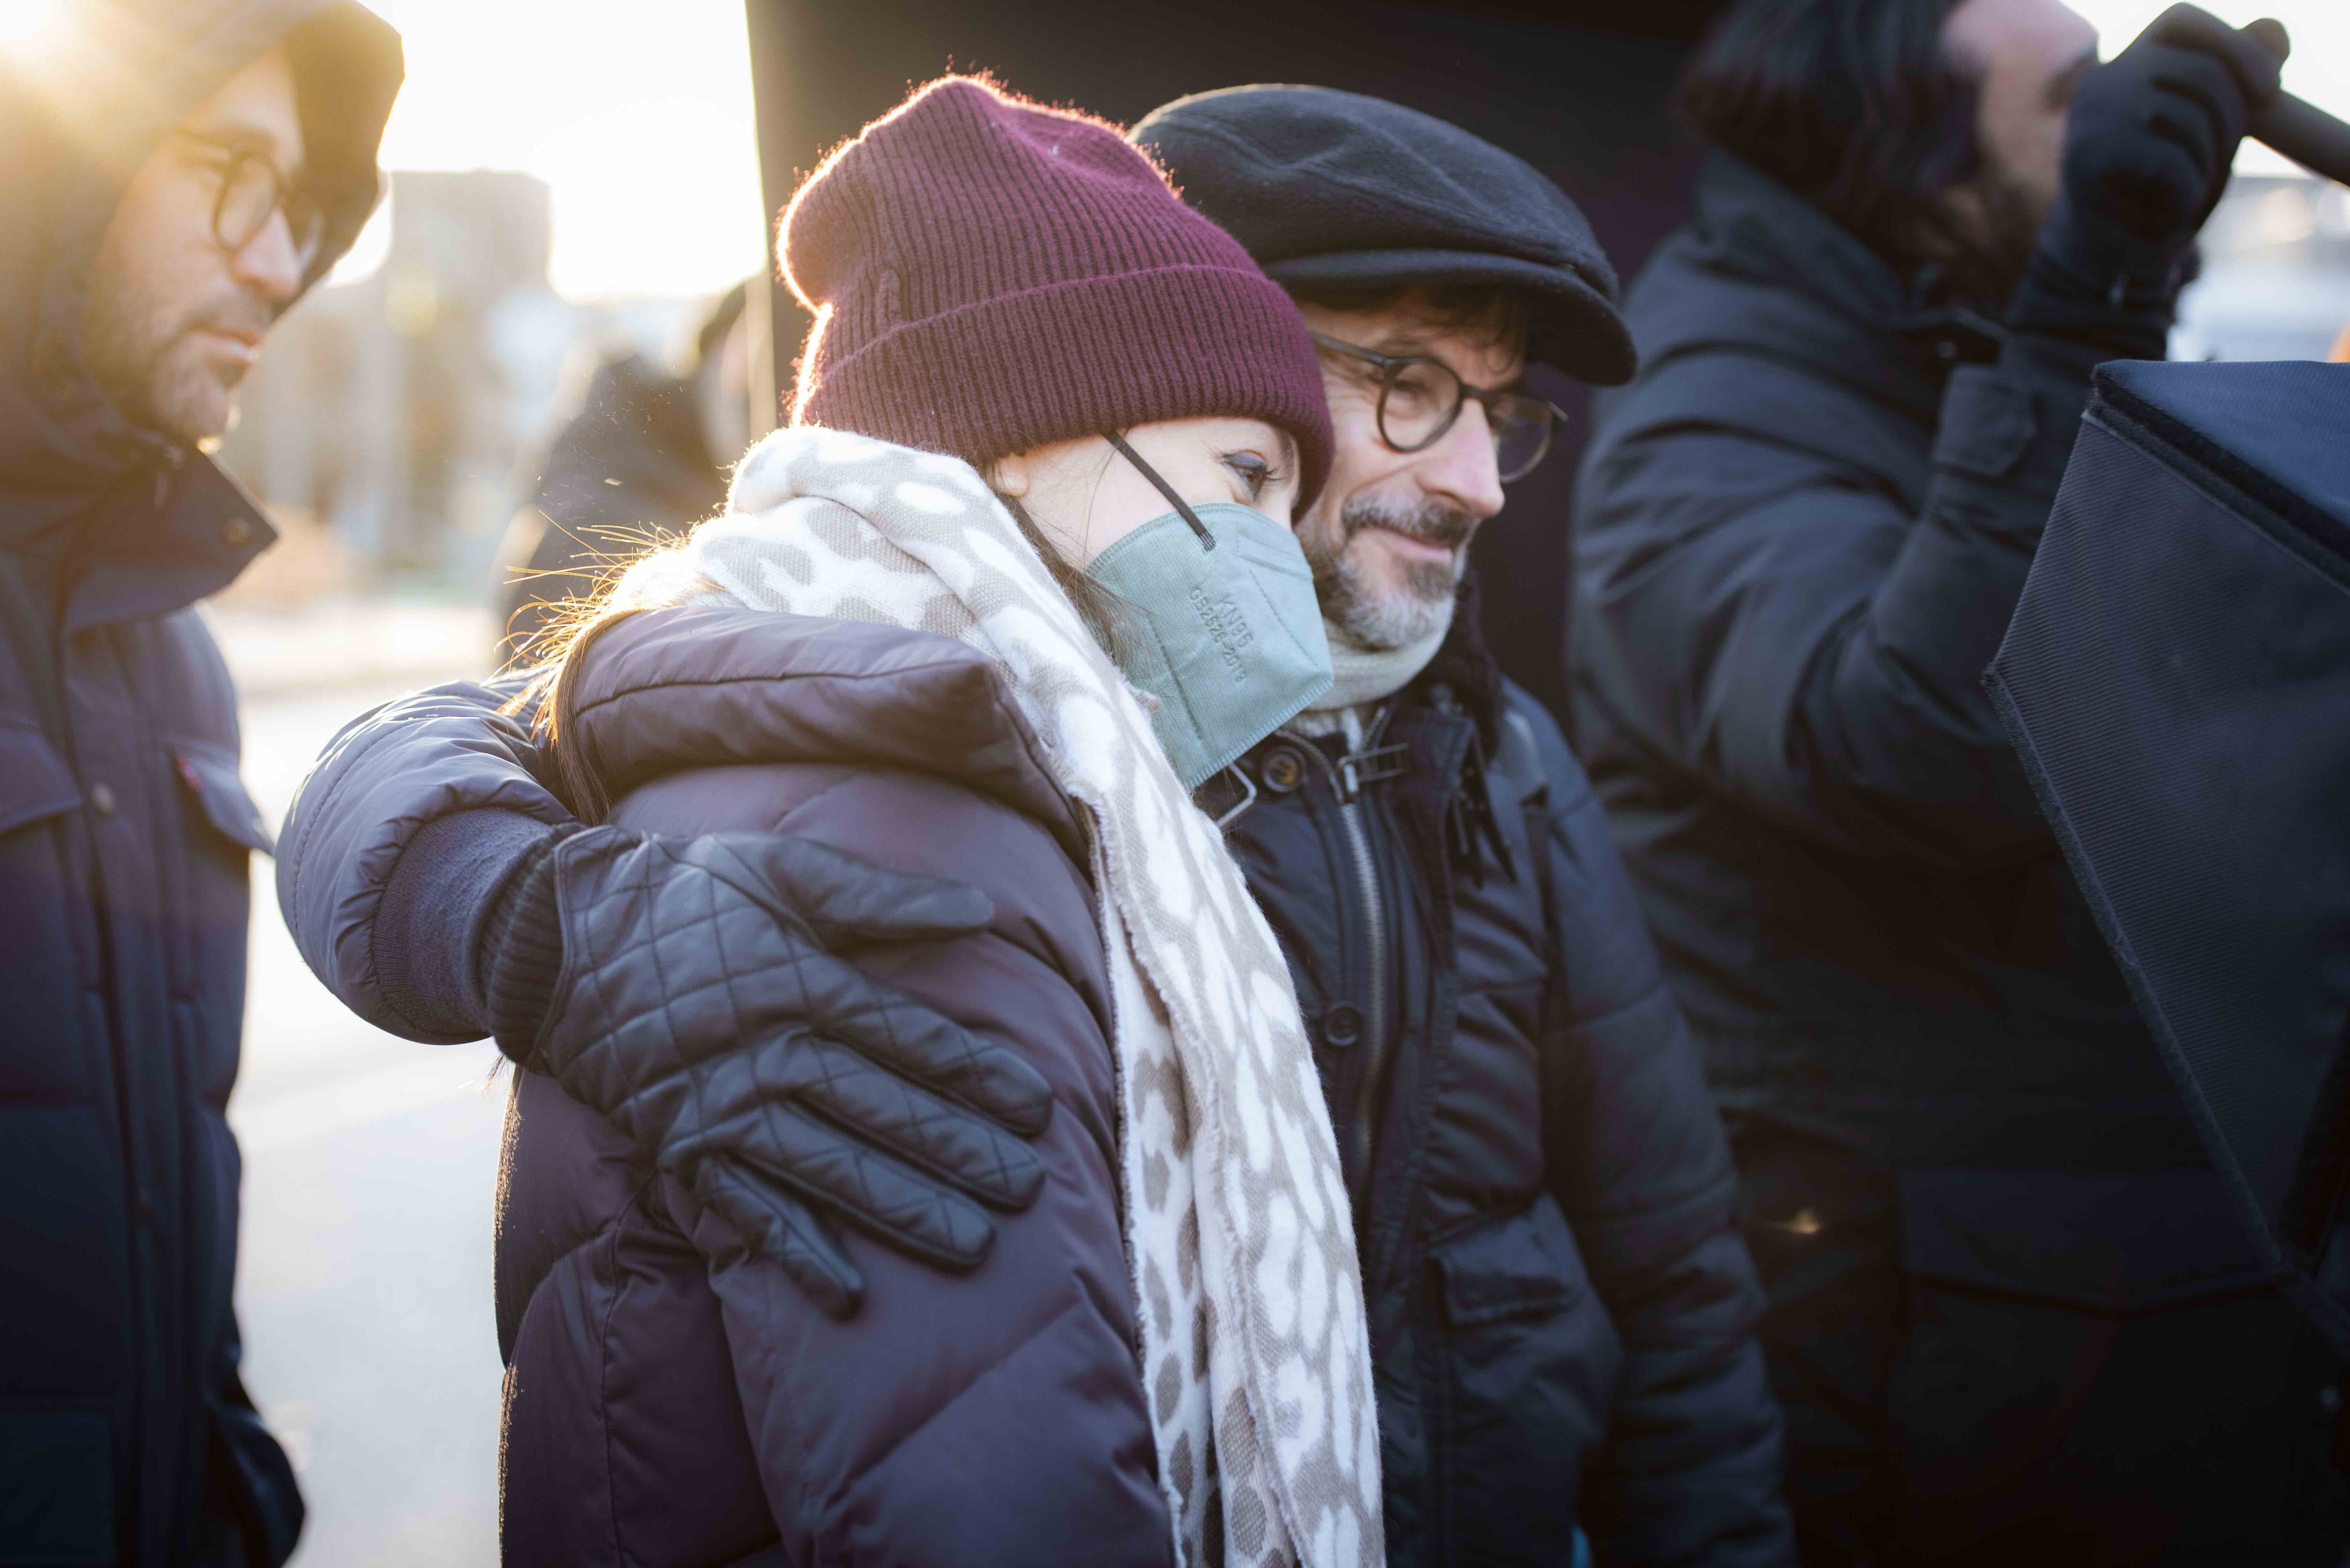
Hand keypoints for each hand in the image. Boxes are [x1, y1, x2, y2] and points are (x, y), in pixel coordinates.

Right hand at [486, 827, 1053, 1317]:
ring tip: (972, 1246)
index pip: (911, 1037)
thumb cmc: (688, 896)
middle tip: (1029, 1190)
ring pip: (829, 1168)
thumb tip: (980, 908)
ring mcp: (723, 1107)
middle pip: (881, 1110)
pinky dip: (795, 1252)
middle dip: (959, 1153)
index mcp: (802, 981)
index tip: (1040, 1106)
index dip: (979, 1074)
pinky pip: (745, 1210)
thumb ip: (881, 895)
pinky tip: (848, 1292)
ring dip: (901, 1211)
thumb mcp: (783, 870)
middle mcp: (769, 1052)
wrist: (563, 936)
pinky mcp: (682, 1147)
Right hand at [2014, 5, 2281, 348]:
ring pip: (2190, 118)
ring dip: (2208, 166)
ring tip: (2184, 195)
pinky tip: (2169, 212)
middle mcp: (2103, 80)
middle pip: (2201, 72)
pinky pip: (2172, 163)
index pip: (2182, 21)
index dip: (2234, 45)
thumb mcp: (2205, 130)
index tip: (2270, 90)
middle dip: (2232, 121)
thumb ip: (2235, 82)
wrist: (2104, 257)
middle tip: (2221, 167)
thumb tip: (2275, 33)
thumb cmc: (2157, 190)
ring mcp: (2092, 117)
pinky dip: (2188, 195)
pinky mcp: (2087, 160)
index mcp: (2127, 65)